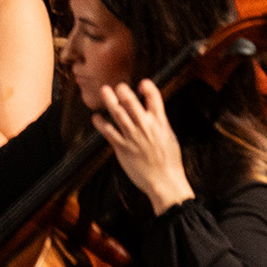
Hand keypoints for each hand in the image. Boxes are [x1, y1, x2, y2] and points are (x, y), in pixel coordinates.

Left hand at [93, 80, 195, 213]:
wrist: (165, 182)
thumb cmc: (169, 161)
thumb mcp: (169, 136)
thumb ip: (159, 122)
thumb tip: (152, 111)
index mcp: (160, 122)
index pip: (154, 96)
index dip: (147, 86)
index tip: (142, 84)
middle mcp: (145, 126)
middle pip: (131, 101)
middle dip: (123, 90)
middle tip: (119, 86)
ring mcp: (132, 136)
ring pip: (117, 113)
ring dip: (109, 100)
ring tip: (104, 90)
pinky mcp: (122, 148)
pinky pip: (108, 131)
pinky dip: (100, 123)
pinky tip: (96, 117)